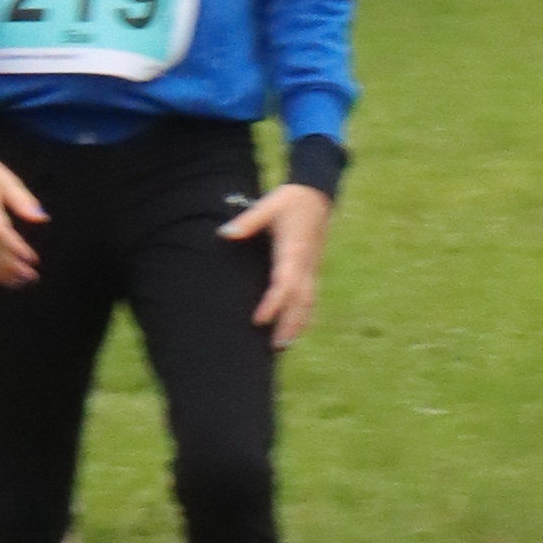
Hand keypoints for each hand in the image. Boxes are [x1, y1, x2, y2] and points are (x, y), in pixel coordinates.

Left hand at [224, 179, 333, 344]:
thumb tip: (225, 234)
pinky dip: (305, 315)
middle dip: (289, 323)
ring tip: (284, 345)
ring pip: (308, 302)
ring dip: (298, 324)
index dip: (273, 304)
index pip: (284, 284)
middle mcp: (306, 264)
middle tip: (275, 347)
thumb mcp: (269, 205)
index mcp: (293, 251)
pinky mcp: (313, 270)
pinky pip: (311, 297)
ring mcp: (312, 268)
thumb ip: (247, 220)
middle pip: (299, 300)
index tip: (259, 320)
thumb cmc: (290, 200)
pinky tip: (297, 329)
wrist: (317, 195)